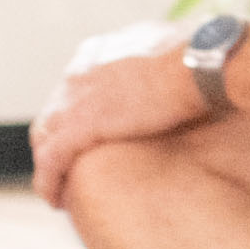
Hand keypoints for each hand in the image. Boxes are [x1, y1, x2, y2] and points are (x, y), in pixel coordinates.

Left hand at [32, 19, 215, 211]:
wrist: (202, 65)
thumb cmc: (204, 59)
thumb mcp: (175, 49)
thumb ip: (164, 60)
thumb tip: (184, 71)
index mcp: (102, 51)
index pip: (76, 85)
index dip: (79, 111)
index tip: (91, 133)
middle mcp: (81, 70)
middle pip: (55, 111)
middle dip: (59, 138)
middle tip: (69, 165)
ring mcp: (74, 98)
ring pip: (45, 137)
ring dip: (50, 163)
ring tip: (58, 188)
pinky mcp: (77, 127)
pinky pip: (50, 161)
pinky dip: (49, 181)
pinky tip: (56, 199)